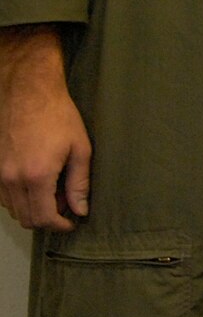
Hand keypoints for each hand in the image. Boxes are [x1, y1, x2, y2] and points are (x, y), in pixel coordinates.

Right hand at [0, 27, 90, 230]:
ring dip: (32, 208)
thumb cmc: (57, 115)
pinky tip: (36, 182)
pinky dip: (19, 197)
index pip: (42, 217)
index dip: (59, 225)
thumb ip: (79, 183)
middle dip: (47, 218)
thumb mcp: (79, 148)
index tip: (71, 222)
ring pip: (12, 208)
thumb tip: (80, 209)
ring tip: (53, 190)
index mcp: (36, 175)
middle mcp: (11, 179)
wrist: (27, 91)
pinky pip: (2, 195)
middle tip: (66, 204)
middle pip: (25, 218)